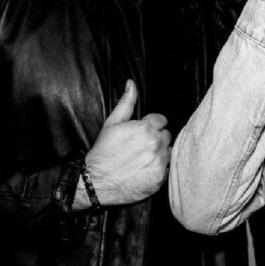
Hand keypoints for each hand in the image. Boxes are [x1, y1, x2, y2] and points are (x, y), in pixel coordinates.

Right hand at [83, 80, 171, 205]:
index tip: (140, 134)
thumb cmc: (103, 152)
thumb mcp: (112, 123)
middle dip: (156, 138)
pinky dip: (159, 169)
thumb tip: (131, 83)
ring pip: (169, 151)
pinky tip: (144, 170)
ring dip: (160, 153)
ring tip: (142, 158)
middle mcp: (156, 144)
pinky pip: (167, 168)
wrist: (95, 182)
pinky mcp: (160, 178)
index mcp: (146, 128)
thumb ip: (126, 102)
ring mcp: (159, 162)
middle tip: (139, 147)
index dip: (150, 126)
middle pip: (166, 135)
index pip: (161, 120)